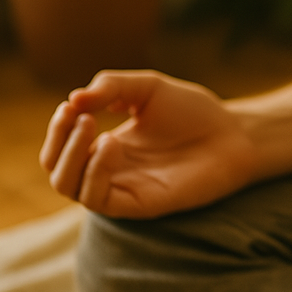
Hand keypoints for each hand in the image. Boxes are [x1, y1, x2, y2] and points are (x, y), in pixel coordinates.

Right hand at [40, 70, 257, 218]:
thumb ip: (112, 87)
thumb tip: (73, 99)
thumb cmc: (195, 112)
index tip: (70, 104)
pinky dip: (94, 171)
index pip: (61, 147)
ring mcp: (124, 188)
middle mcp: (111, 171)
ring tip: (95, 127)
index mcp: (108, 146)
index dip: (58, 127)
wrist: (235, 132)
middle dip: (58, 141)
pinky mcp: (141, 204)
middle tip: (80, 116)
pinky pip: (99, 199)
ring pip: (70, 187)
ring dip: (72, 156)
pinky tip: (113, 144)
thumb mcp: (149, 88)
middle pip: (56, 169)